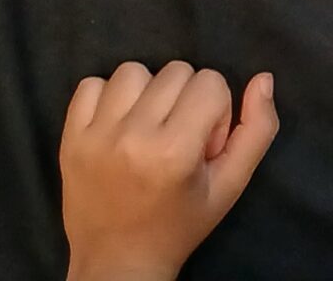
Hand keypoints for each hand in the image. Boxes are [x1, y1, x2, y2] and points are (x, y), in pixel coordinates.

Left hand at [61, 62, 277, 280]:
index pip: (211, 82)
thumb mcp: (231, 185)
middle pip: (176, 71)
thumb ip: (257, 130)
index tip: (204, 145)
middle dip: (186, 98)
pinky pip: (89, 84)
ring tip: (148, 126)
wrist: (117, 263)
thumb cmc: (180, 224)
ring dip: (148, 92)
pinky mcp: (69, 138)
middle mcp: (132, 137)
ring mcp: (95, 136)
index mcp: (174, 151)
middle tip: (178, 138)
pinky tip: (118, 124)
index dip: (217, 110)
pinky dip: (108, 96)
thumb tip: (263, 79)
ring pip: (133, 71)